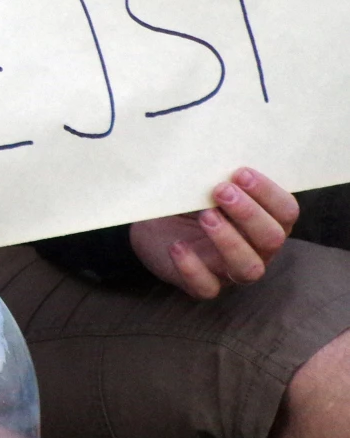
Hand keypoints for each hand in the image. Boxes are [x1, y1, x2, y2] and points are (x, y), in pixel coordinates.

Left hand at [132, 168, 298, 298]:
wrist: (151, 222)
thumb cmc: (187, 199)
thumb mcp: (202, 184)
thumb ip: (217, 173)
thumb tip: (215, 150)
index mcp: (265, 220)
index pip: (286, 211)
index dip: (268, 193)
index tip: (240, 172)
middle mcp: (256, 248)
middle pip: (272, 239)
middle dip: (248, 213)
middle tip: (220, 190)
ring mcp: (230, 270)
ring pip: (249, 268)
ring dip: (229, 241)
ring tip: (206, 215)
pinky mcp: (201, 284)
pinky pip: (206, 287)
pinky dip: (191, 267)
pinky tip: (177, 246)